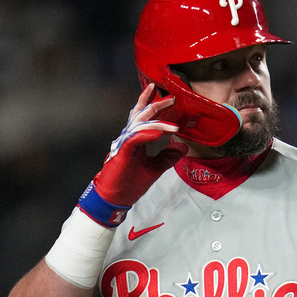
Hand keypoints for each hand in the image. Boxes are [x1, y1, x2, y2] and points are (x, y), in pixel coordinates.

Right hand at [79, 84, 187, 224]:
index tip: (170, 99)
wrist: (113, 198)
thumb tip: (183, 146)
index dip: (156, 106)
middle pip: (143, 115)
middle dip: (157, 104)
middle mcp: (130, 137)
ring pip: (140, 124)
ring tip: (170, 113)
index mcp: (136, 139)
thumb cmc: (129, 183)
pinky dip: (147, 135)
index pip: (146, 118)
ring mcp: (125, 144)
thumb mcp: (155, 168)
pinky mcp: (122, 153)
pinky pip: (135, 140)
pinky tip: (159, 133)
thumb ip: (168, 156)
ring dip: (157, 119)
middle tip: (172, 97)